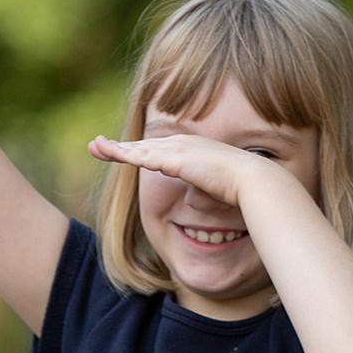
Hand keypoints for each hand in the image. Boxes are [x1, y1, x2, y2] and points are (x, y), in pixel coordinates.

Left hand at [87, 132, 288, 206]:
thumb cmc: (242, 191)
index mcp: (192, 153)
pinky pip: (146, 157)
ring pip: (139, 149)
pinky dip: (128, 155)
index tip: (119, 153)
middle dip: (117, 146)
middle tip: (95, 145)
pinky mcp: (178, 159)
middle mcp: (184, 146)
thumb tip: (195, 207)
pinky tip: (112, 154)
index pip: (158, 150)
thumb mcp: (217, 193)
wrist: (257, 182)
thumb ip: (202, 197)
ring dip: (116, 149)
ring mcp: (181, 151)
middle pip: (142, 145)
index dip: (136, 151)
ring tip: (95, 147)